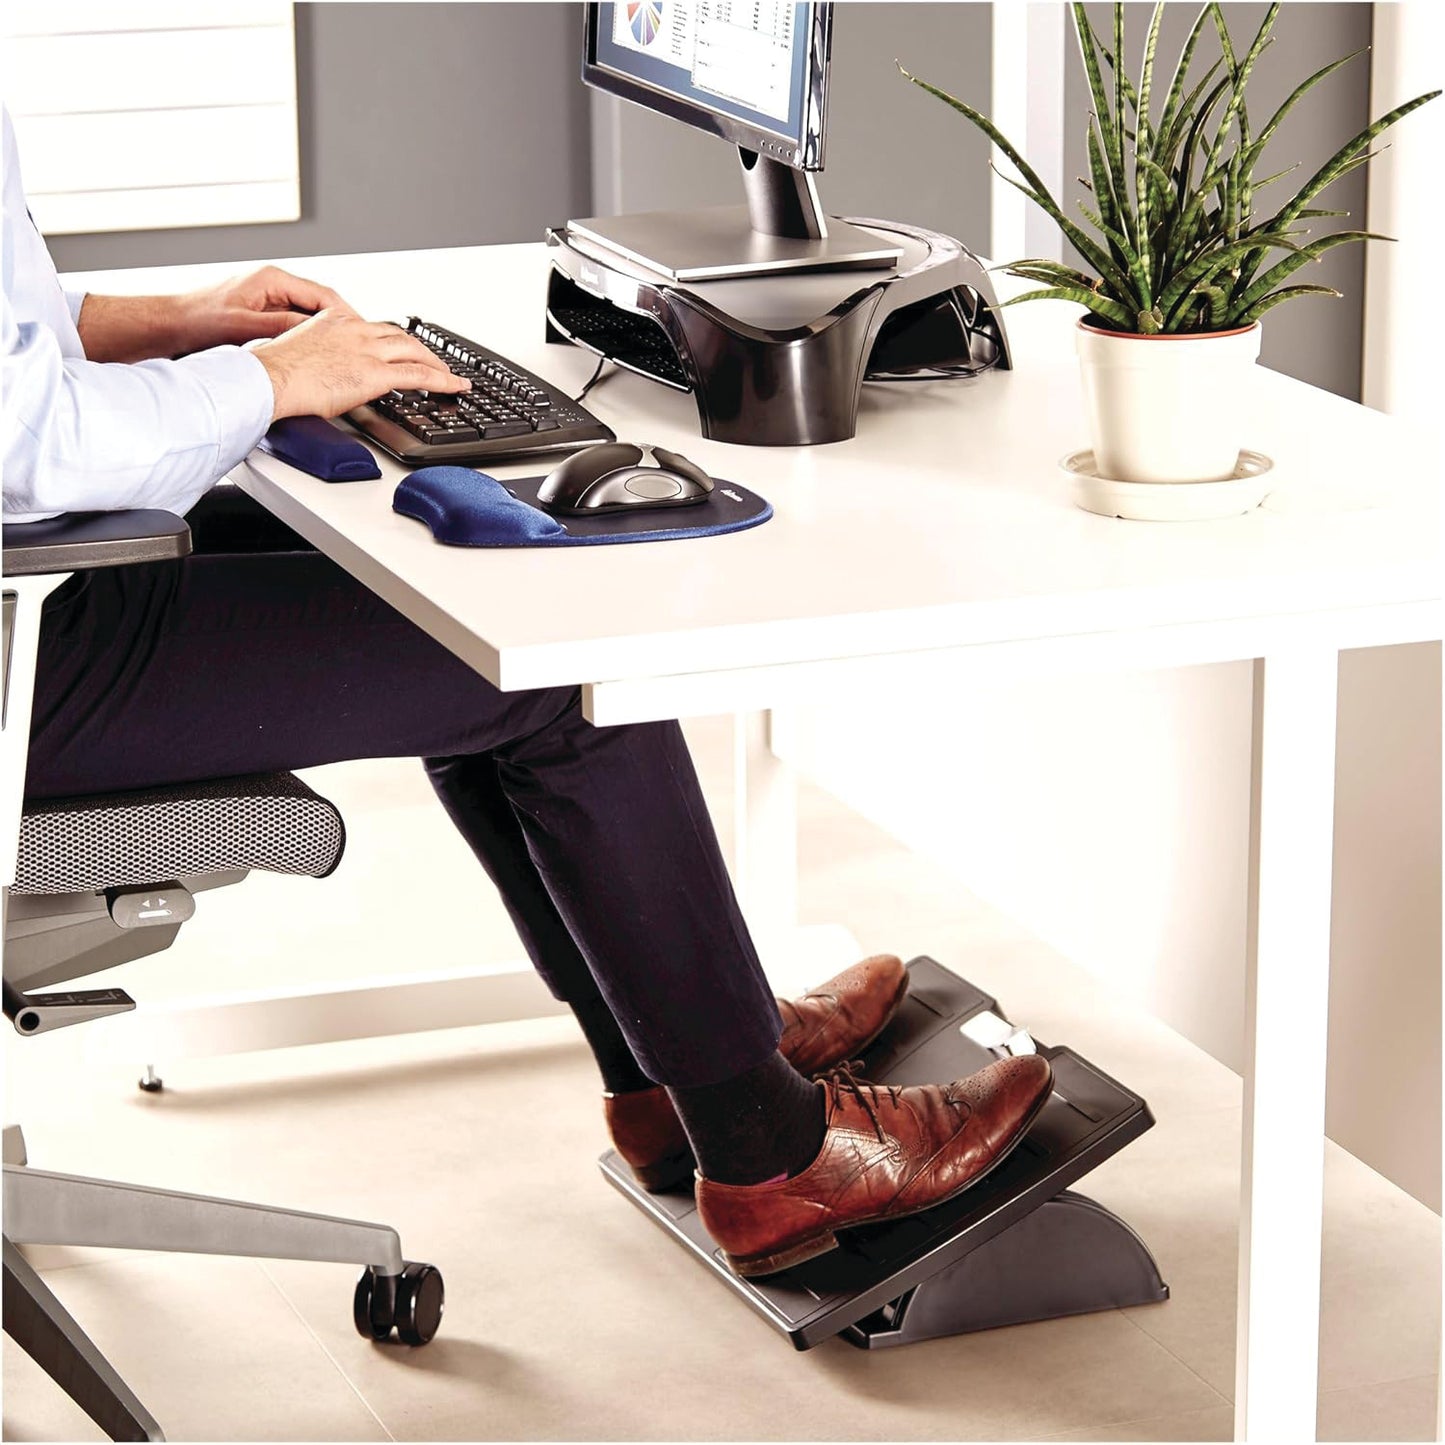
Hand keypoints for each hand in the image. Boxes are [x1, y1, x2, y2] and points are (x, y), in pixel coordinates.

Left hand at [172, 265, 357, 352]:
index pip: (324, 294)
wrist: (174, 326)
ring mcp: (270, 299)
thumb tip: (317, 332)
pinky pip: (297, 325)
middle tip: (358, 345)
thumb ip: (283, 327)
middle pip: (321, 305)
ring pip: (311, 316)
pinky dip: (310, 339)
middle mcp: (274, 286)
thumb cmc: (200, 321)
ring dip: (326, 334)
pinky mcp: (265, 314)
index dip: (347, 315)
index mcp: (273, 279)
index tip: (360, 332)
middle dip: (342, 325)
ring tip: (343, 352)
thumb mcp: (247, 326)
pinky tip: (317, 355)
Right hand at [248, 310, 469, 419]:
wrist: (269, 379)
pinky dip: (442, 380)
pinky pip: (419, 374)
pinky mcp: (374, 373)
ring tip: (448, 376)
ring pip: (414, 350)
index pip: (372, 326)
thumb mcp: (298, 354)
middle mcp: (354, 329)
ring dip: (436, 363)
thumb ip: (319, 357)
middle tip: (434, 361)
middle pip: (399, 335)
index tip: (398, 347)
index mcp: (333, 320)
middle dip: (420, 349)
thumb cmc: (273, 373)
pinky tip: (455, 386)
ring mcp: (366, 349)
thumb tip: (322, 374)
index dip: (392, 339)